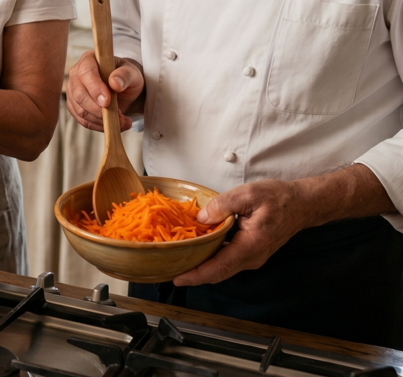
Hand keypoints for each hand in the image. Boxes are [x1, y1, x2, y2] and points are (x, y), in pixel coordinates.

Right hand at [65, 51, 143, 130]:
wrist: (123, 89)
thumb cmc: (127, 77)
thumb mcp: (133, 74)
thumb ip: (125, 75)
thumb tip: (114, 83)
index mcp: (89, 60)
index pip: (86, 72)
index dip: (95, 88)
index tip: (107, 102)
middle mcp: (76, 74)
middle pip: (80, 94)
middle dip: (99, 109)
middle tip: (120, 117)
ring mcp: (73, 91)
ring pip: (80, 110)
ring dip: (101, 120)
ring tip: (122, 122)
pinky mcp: (74, 106)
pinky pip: (82, 120)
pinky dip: (98, 125)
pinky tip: (112, 124)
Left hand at [174, 179, 307, 285]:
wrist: (302, 204)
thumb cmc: (279, 199)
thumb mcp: (248, 194)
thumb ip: (222, 205)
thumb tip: (202, 218)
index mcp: (251, 245)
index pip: (220, 267)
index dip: (198, 275)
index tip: (179, 278)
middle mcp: (252, 257)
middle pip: (218, 272)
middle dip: (194, 274)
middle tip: (169, 270)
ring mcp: (252, 257)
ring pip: (222, 268)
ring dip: (201, 267)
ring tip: (178, 261)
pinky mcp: (251, 253)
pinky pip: (227, 260)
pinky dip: (211, 259)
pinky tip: (197, 250)